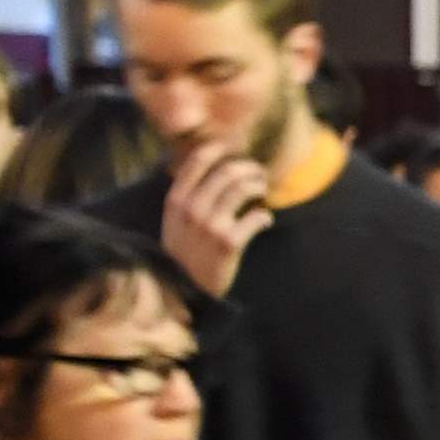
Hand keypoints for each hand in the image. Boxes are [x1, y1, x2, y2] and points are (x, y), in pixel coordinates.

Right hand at [159, 138, 275, 296]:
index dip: (220, 150)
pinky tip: (265, 220)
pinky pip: (256, 218)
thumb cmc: (184, 253)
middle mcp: (191, 209)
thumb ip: (187, 198)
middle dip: (249, 169)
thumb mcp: (174, 222)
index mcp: (176, 200)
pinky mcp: (229, 243)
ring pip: (242, 190)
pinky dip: (265, 216)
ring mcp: (210, 225)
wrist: (184, 289)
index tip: (236, 150)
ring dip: (259, 186)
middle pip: (227, 172)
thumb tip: (210, 172)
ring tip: (264, 191)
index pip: (197, 161)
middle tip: (259, 175)